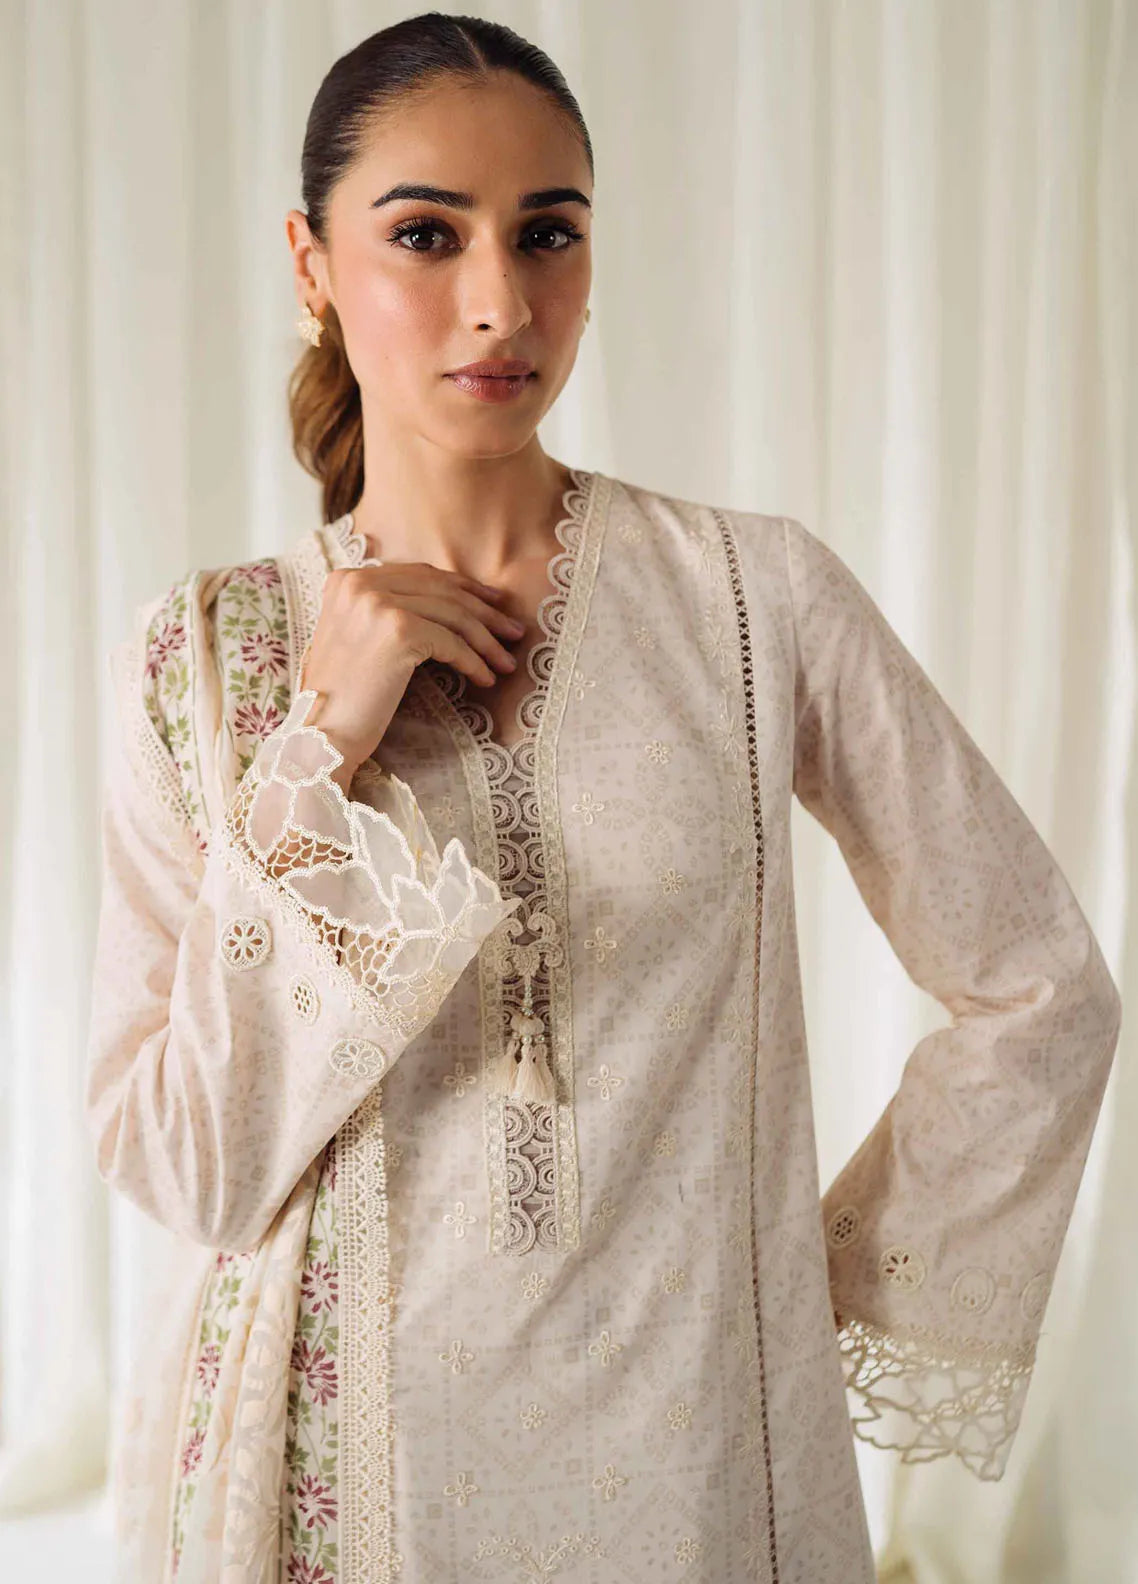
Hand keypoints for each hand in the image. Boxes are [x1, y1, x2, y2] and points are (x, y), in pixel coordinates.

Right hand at [299, 560, 525, 785]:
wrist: (321, 737)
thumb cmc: (343, 699)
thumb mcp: (358, 639)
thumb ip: (386, 611)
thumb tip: (449, 603)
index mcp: (346, 580)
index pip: (419, 575)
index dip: (462, 588)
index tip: (493, 603)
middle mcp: (358, 583)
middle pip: (440, 590)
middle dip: (484, 611)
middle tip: (512, 631)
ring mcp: (375, 603)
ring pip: (452, 615)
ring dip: (487, 640)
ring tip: (507, 661)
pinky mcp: (396, 630)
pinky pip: (451, 643)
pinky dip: (474, 661)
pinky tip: (485, 678)